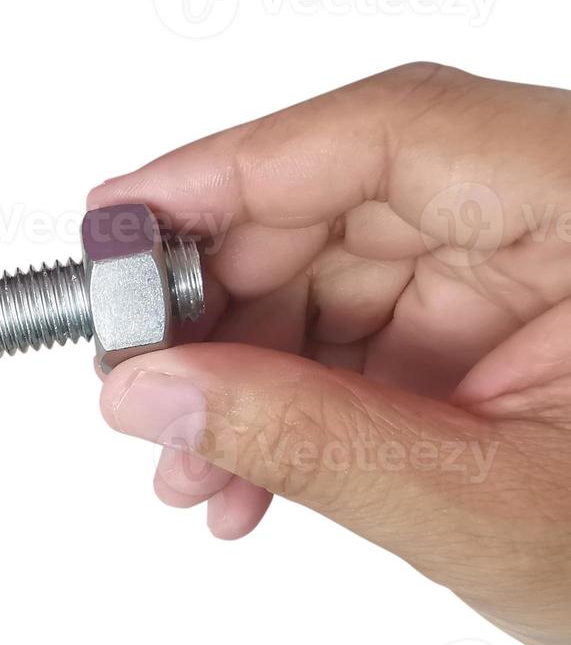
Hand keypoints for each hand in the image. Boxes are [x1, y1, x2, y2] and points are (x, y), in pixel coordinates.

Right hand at [92, 63, 570, 644]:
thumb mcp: (481, 509)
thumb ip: (302, 441)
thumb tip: (149, 391)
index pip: (396, 136)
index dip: (232, 170)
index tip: (118, 221)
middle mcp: (570, 218)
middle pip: (344, 204)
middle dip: (219, 306)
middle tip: (133, 381)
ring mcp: (534, 272)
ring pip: (337, 277)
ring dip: (242, 375)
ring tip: (189, 467)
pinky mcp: (501, 328)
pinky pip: (362, 336)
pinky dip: (289, 404)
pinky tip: (245, 476)